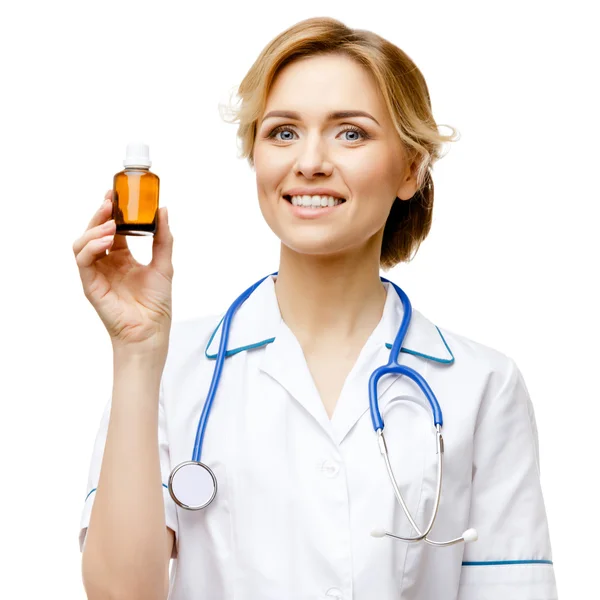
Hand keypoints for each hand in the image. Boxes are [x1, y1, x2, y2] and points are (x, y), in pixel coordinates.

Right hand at [73, 190, 173, 353]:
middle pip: (95, 232)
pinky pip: (84, 260)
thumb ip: (163, 237)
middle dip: (100, 215)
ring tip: (110, 225)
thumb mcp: (163, 264)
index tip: (116, 194)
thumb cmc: (156, 303)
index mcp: (122, 258)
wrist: (151, 330)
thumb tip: (163, 210)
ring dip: (94, 229)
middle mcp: (107, 263)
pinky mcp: (90, 284)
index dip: (112, 212)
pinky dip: (92, 247)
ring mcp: (97, 273)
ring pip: (83, 243)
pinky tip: (106, 241)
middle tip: (109, 201)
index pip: (112, 229)